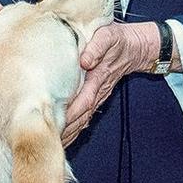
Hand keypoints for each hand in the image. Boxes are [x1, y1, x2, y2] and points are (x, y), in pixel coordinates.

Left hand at [60, 21, 162, 144]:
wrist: (135, 46)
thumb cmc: (118, 40)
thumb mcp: (108, 37)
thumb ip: (97, 47)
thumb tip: (85, 61)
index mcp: (98, 77)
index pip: (84, 101)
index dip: (71, 113)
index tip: (55, 122)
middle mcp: (97, 90)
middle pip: (82, 116)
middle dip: (66, 129)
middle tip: (48, 140)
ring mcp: (97, 95)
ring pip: (83, 119)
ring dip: (69, 133)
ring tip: (53, 145)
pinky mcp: (95, 96)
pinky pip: (84, 116)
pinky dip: (74, 129)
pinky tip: (63, 138)